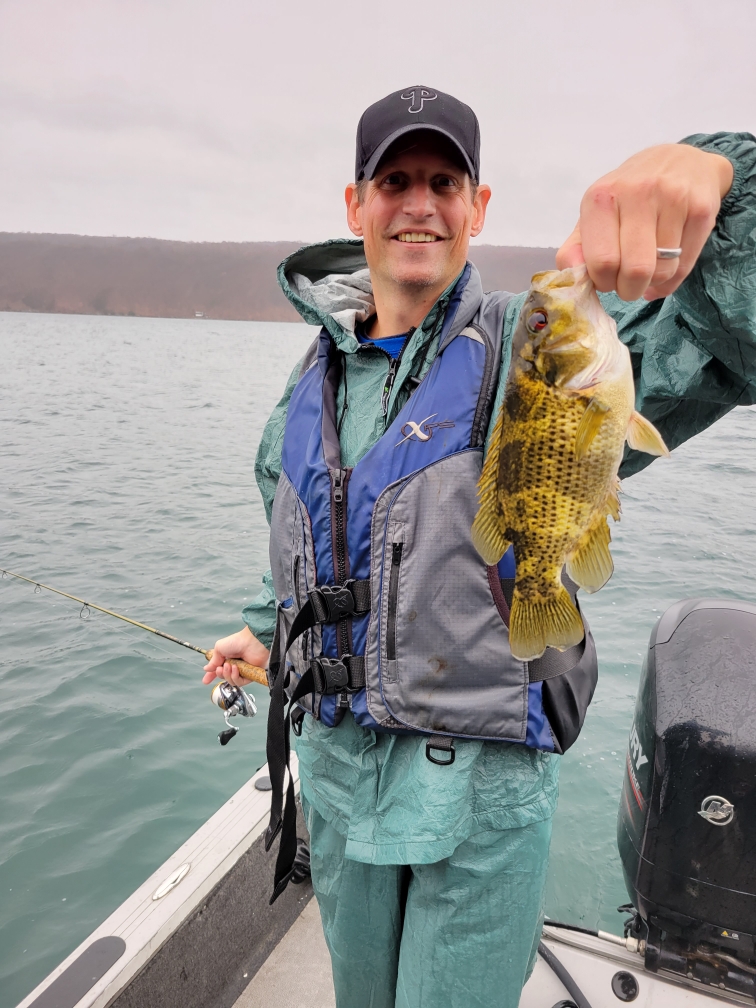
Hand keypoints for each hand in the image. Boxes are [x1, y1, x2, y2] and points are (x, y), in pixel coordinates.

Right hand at [202, 626, 269, 687]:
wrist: (252, 642)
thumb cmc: (237, 642)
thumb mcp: (220, 648)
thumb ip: (213, 660)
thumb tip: (207, 669)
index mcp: (227, 658)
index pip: (218, 669)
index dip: (211, 675)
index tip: (205, 681)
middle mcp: (235, 665)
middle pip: (224, 677)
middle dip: (220, 674)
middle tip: (220, 668)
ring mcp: (243, 670)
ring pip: (231, 681)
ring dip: (227, 675)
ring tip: (229, 666)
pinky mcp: (250, 675)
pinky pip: (240, 682)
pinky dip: (235, 677)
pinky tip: (235, 669)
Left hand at [557, 144, 732, 300]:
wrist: (679, 161)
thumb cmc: (628, 197)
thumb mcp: (594, 215)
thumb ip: (575, 250)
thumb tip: (572, 279)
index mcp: (602, 197)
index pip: (602, 262)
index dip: (604, 282)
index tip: (607, 278)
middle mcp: (638, 192)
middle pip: (634, 271)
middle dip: (629, 289)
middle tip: (628, 282)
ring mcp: (673, 198)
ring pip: (662, 271)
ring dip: (652, 282)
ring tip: (648, 267)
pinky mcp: (702, 209)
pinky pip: (685, 266)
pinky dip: (673, 277)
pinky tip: (667, 263)